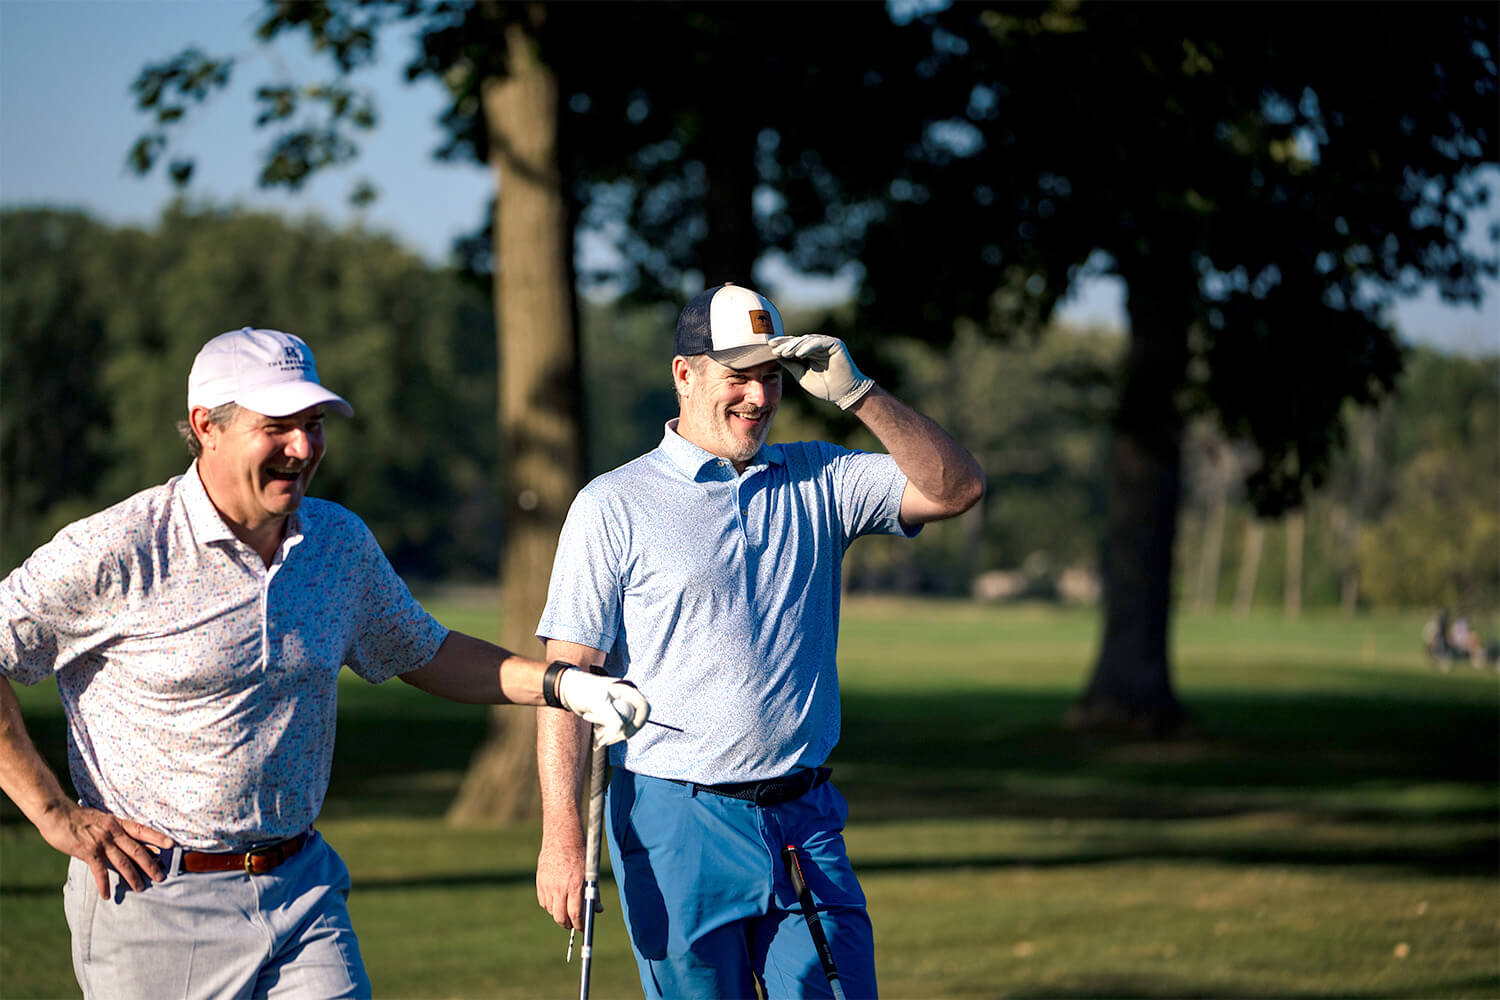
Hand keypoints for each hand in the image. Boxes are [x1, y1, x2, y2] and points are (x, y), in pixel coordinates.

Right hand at [37, 802, 174, 897]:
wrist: (57, 813)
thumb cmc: (78, 817)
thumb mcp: (102, 819)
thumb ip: (113, 829)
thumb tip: (123, 840)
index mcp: (118, 823)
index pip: (143, 830)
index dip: (157, 837)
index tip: (171, 845)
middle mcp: (114, 832)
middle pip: (137, 850)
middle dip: (151, 865)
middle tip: (161, 877)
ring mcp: (102, 842)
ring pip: (123, 862)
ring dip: (133, 877)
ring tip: (140, 888)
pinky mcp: (88, 852)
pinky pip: (99, 871)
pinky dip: (104, 885)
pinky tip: (107, 895)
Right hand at [536, 835, 599, 930]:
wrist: (562, 838)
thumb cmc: (580, 855)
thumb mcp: (591, 874)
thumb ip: (593, 893)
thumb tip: (597, 910)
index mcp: (575, 885)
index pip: (575, 914)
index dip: (579, 924)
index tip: (582, 928)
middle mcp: (559, 887)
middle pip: (560, 917)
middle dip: (568, 924)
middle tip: (573, 923)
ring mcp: (547, 885)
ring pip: (551, 910)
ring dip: (558, 913)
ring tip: (566, 909)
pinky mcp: (540, 882)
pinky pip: (543, 902)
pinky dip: (550, 905)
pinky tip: (556, 900)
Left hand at [556, 670, 649, 745]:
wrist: (567, 690)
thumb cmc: (582, 690)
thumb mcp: (597, 703)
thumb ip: (611, 717)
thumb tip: (622, 731)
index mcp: (627, 691)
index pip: (643, 707)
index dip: (639, 722)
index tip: (625, 733)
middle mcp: (626, 700)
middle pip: (634, 722)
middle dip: (620, 732)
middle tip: (604, 739)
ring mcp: (619, 709)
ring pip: (623, 729)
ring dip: (610, 734)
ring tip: (594, 728)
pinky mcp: (611, 718)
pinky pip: (614, 732)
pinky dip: (605, 735)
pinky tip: (594, 731)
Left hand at [769, 334, 874, 408]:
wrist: (844, 394)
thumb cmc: (825, 387)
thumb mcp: (802, 375)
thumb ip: (791, 365)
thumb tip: (777, 356)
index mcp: (810, 353)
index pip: (794, 346)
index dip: (782, 345)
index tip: (769, 347)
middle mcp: (818, 346)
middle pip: (799, 341)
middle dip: (786, 344)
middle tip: (774, 348)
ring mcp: (827, 344)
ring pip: (807, 341)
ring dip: (795, 346)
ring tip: (784, 352)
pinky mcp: (835, 344)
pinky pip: (819, 343)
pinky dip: (808, 347)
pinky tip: (799, 354)